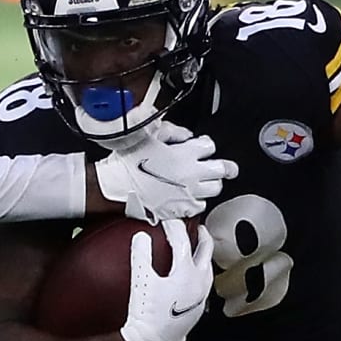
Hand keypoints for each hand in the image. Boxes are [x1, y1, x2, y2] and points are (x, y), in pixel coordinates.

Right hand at [94, 125, 237, 221]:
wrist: (115, 188)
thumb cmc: (128, 163)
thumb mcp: (149, 136)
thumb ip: (172, 131)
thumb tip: (186, 134)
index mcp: (185, 153)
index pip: (210, 146)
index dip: (205, 144)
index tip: (201, 146)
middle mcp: (192, 174)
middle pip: (223, 169)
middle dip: (224, 166)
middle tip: (225, 167)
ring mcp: (188, 193)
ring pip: (215, 189)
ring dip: (212, 183)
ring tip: (205, 181)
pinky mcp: (181, 209)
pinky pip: (201, 206)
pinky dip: (199, 200)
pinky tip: (191, 196)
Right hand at [120, 218, 215, 340]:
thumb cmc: (147, 313)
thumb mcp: (140, 280)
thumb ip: (141, 255)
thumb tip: (141, 236)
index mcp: (186, 272)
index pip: (182, 241)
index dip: (173, 227)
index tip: (167, 221)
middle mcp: (199, 282)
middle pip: (205, 251)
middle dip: (201, 236)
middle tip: (197, 227)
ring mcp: (201, 295)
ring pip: (208, 268)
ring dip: (203, 255)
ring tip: (196, 250)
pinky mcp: (199, 307)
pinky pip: (204, 283)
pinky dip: (200, 272)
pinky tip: (191, 277)